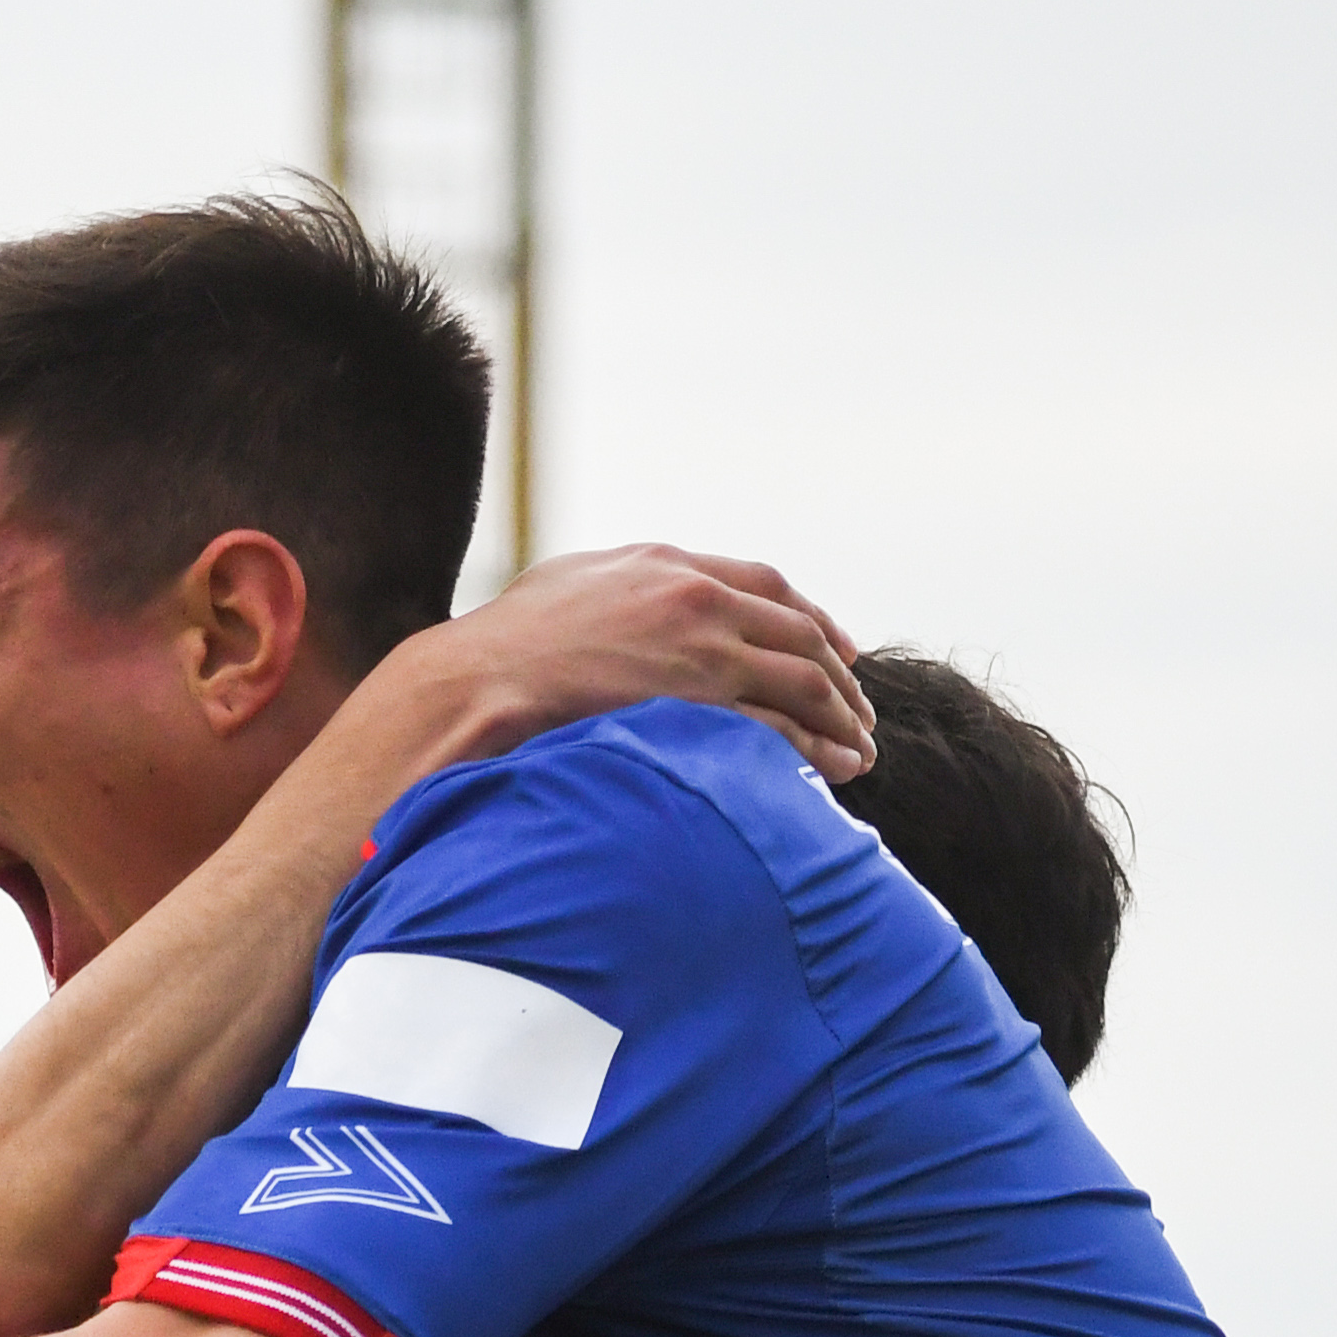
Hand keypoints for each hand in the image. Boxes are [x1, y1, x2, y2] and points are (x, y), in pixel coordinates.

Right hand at [388, 545, 877, 780]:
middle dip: (841, 676)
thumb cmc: (505, 642)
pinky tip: (828, 771)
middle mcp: (697, 598)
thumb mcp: (570, 583)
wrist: (476, 680)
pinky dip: (812, 750)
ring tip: (857, 750)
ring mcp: (701, 650)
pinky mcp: (696, 703)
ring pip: (802, 680)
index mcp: (669, 565)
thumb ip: (619, 584)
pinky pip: (776, 727)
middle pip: (799, 633)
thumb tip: (629, 595)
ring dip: (839, 717)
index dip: (814, 618)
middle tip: (860, 711)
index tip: (839, 647)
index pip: (769, 585)